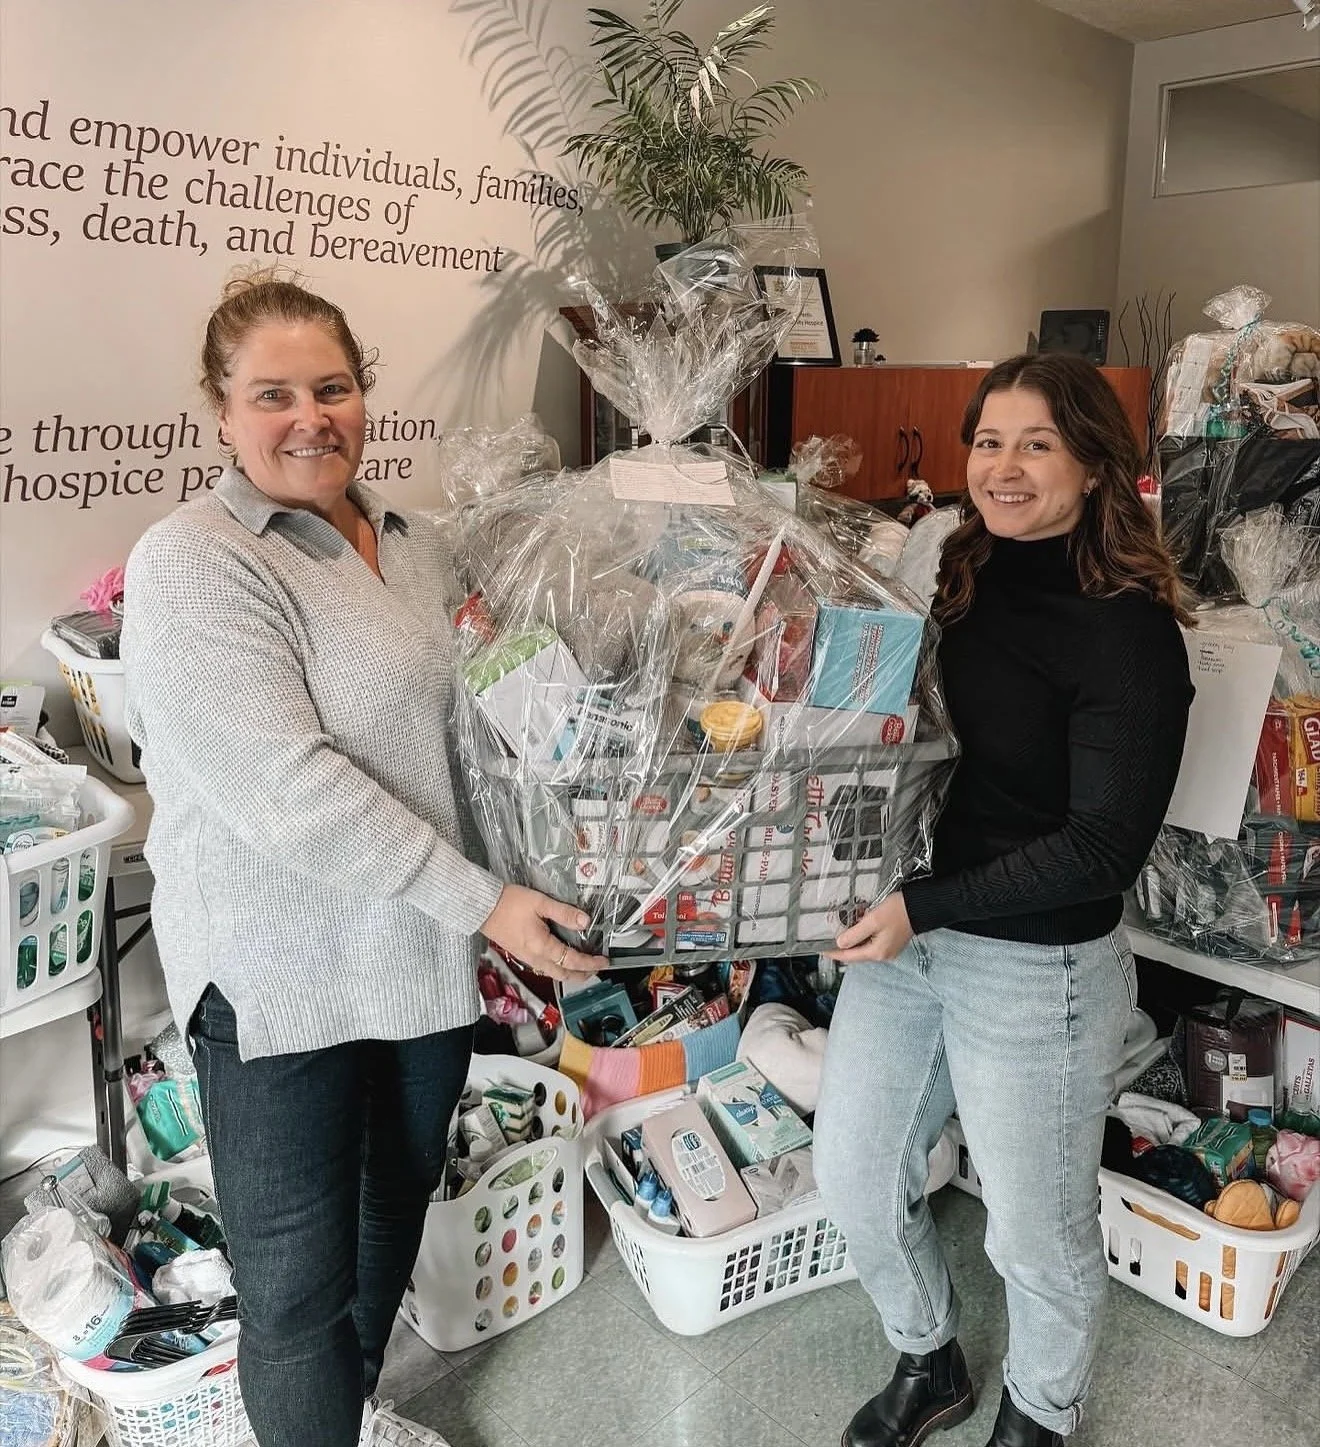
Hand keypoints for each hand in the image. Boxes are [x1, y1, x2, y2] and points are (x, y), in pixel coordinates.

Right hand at [480, 885, 605, 981]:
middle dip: (582, 975)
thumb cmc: (508, 902)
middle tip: (596, 969)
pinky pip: (543, 967)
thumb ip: (564, 913)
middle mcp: (534, 957)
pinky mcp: (520, 953)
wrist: (482, 906)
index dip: (590, 963)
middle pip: (563, 974)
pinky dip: (557, 968)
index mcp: (541, 946)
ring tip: (582, 967)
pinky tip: (560, 959)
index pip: (572, 961)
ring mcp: (526, 957)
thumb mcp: (540, 902)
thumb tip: (585, 921)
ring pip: (552, 973)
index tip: (604, 962)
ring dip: (570, 973)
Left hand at [823, 892, 913, 964]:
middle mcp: (882, 954)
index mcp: (877, 952)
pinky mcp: (890, 942)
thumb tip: (840, 944)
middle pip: (856, 953)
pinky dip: (862, 935)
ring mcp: (887, 950)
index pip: (849, 956)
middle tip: (829, 936)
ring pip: (863, 947)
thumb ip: (854, 934)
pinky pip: (871, 942)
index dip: (833, 952)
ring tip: (843, 927)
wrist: (919, 907)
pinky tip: (858, 924)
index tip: (821, 949)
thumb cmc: (898, 911)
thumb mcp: (872, 920)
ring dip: (853, 938)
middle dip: (842, 945)